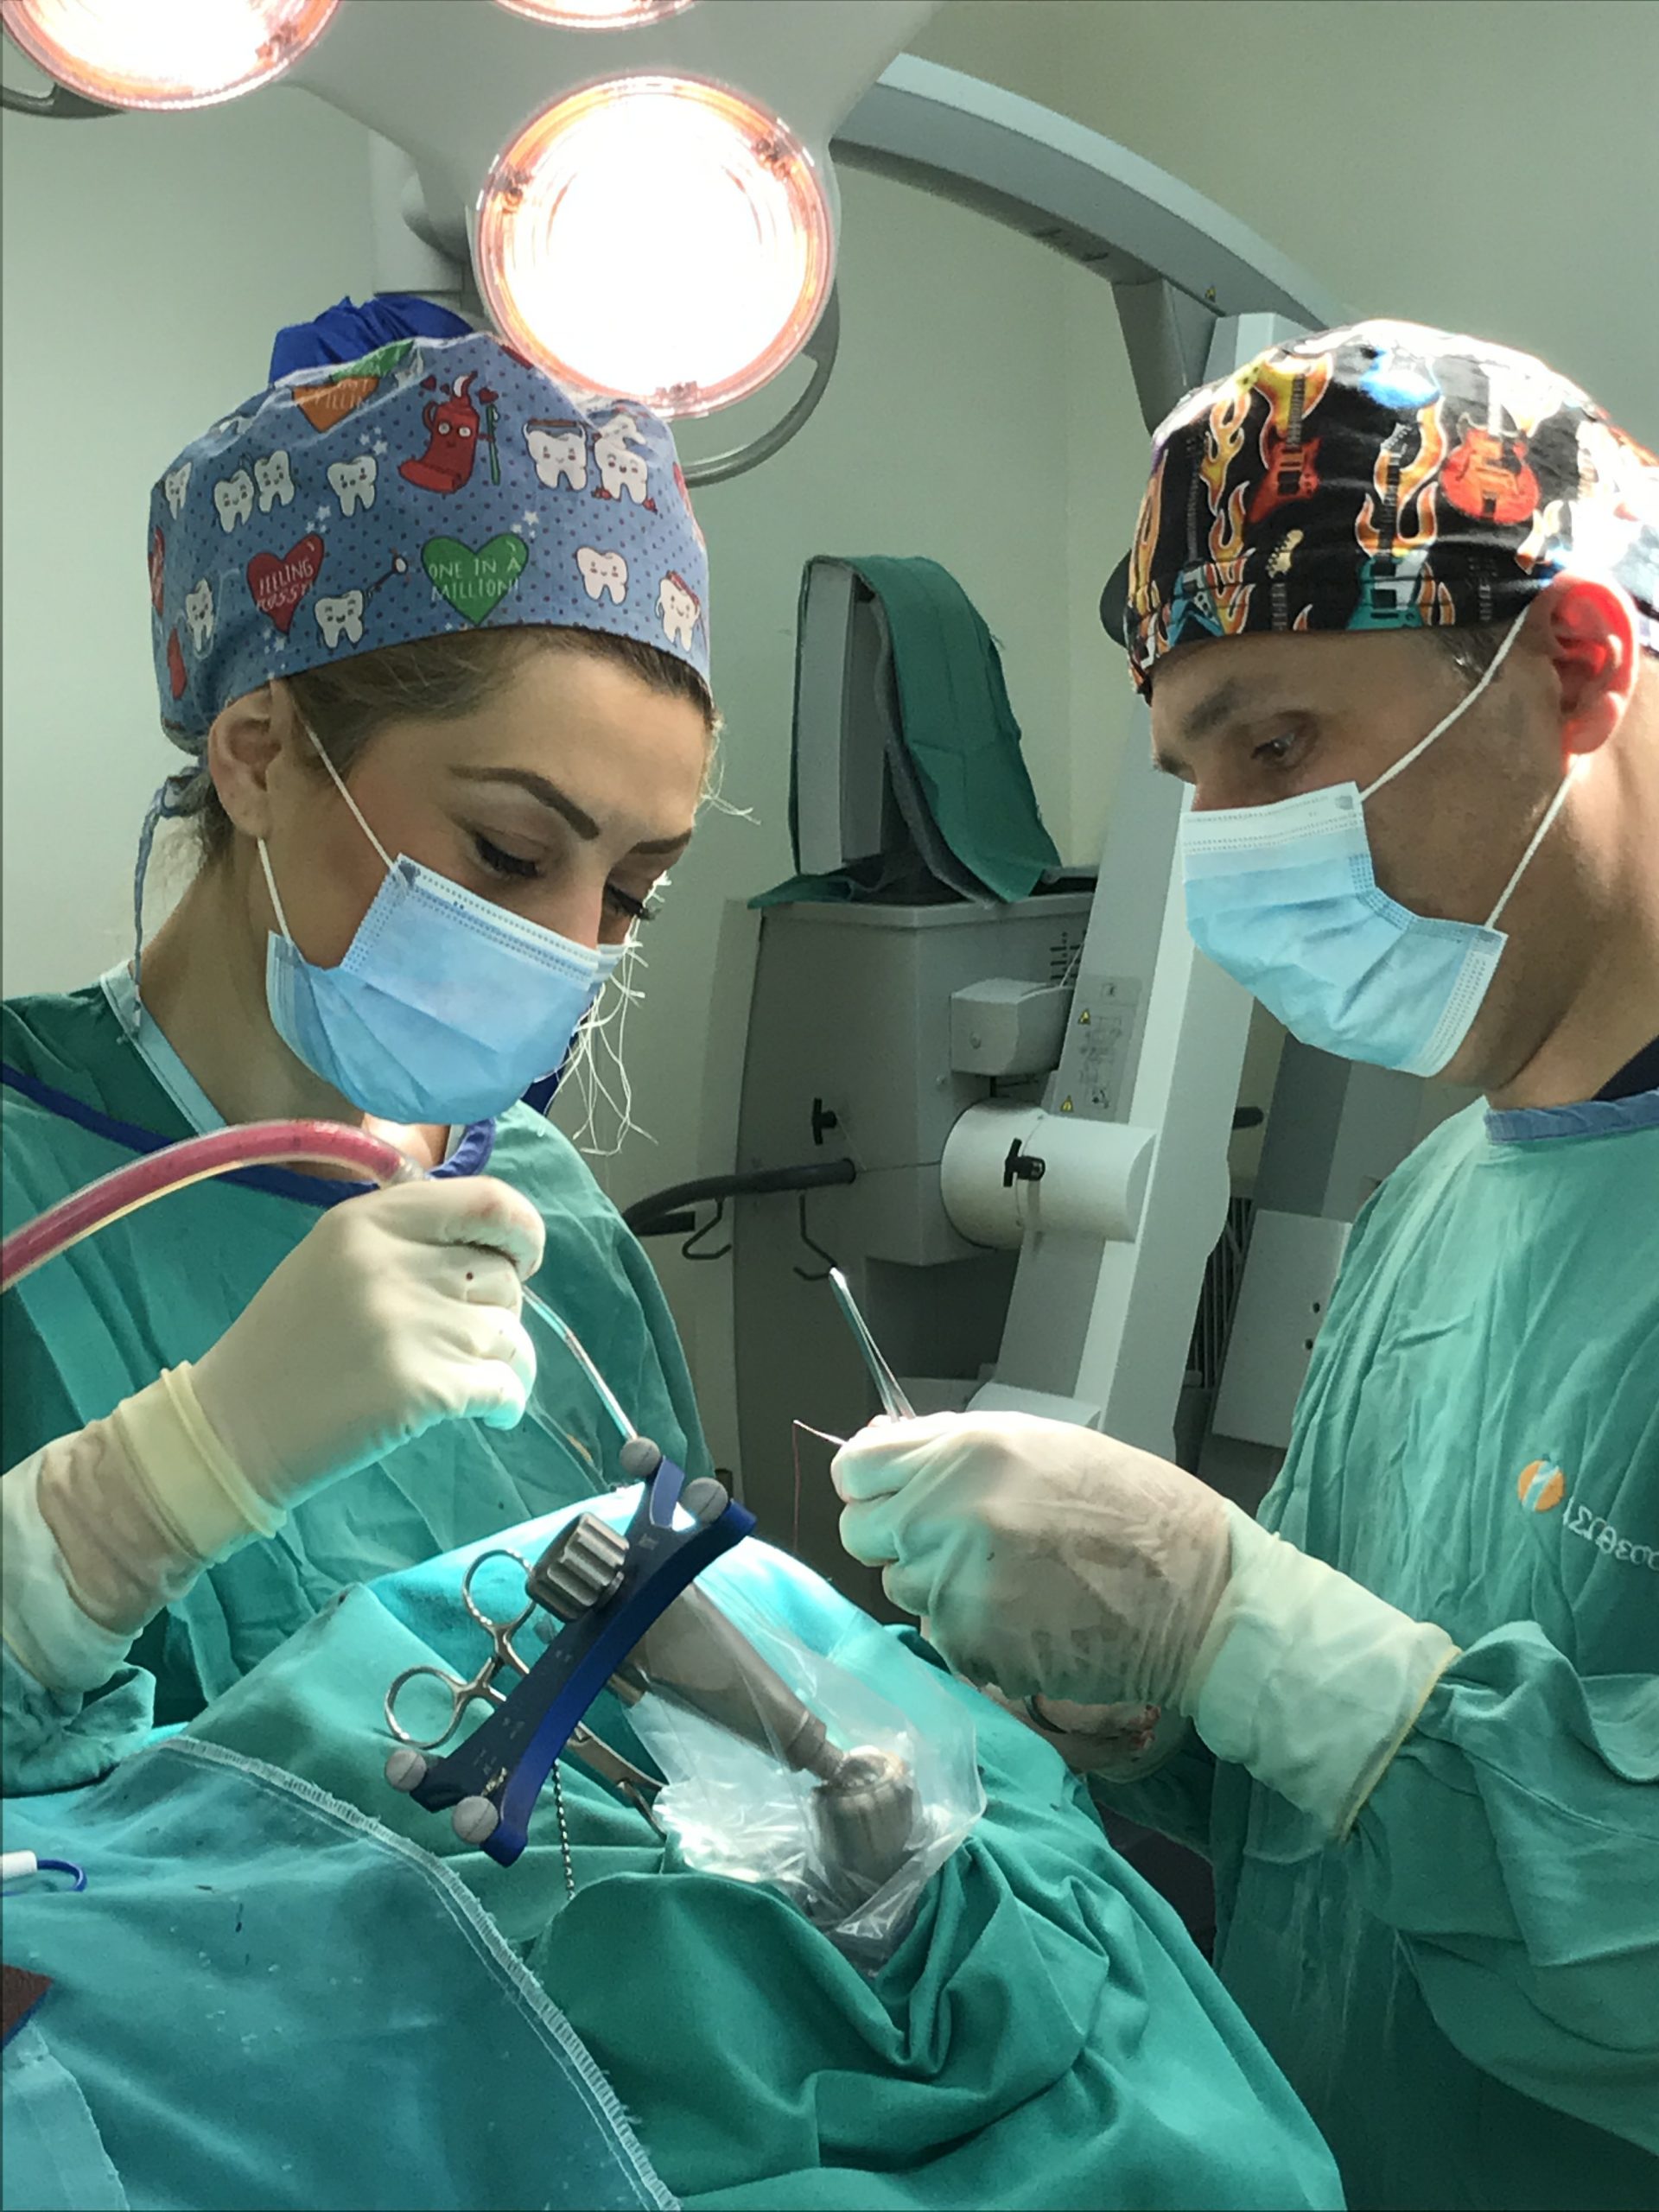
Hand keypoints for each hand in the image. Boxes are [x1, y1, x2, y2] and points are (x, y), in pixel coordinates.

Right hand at [192, 1175, 544, 1504]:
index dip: (524, 1232)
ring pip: (511, 1335)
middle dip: (498, 1311)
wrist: (233, 1427)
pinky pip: (507, 1385)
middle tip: (461, 1340)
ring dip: (505, 1362)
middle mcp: (395, 1262)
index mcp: (370, 1219)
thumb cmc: (288, 1343)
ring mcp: (412, 1324)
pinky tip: (489, 1412)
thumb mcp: (337, 1258)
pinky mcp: (424, 1386)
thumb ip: (411, 1240)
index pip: (489, 1202)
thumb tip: (502, 1252)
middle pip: (503, 1278)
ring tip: (470, 1381)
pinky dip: (508, 1402)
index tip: (523, 1260)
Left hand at [836, 1410, 1460, 1839]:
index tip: (894, 1490)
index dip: (872, 1480)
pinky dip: (968, 1626)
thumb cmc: (1135, 1511)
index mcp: (966, 1454)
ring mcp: (955, 1590)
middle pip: (861, 1531)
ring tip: (1008, 1572)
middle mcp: (947, 1519)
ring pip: (900, 1585)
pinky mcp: (971, 1649)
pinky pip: (938, 1633)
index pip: (854, 1468)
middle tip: (955, 1535)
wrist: (1199, 1599)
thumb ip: (952, 1447)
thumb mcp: (1044, 1444)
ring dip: (935, 1580)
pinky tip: (1023, 1612)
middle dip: (897, 1532)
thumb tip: (878, 1451)